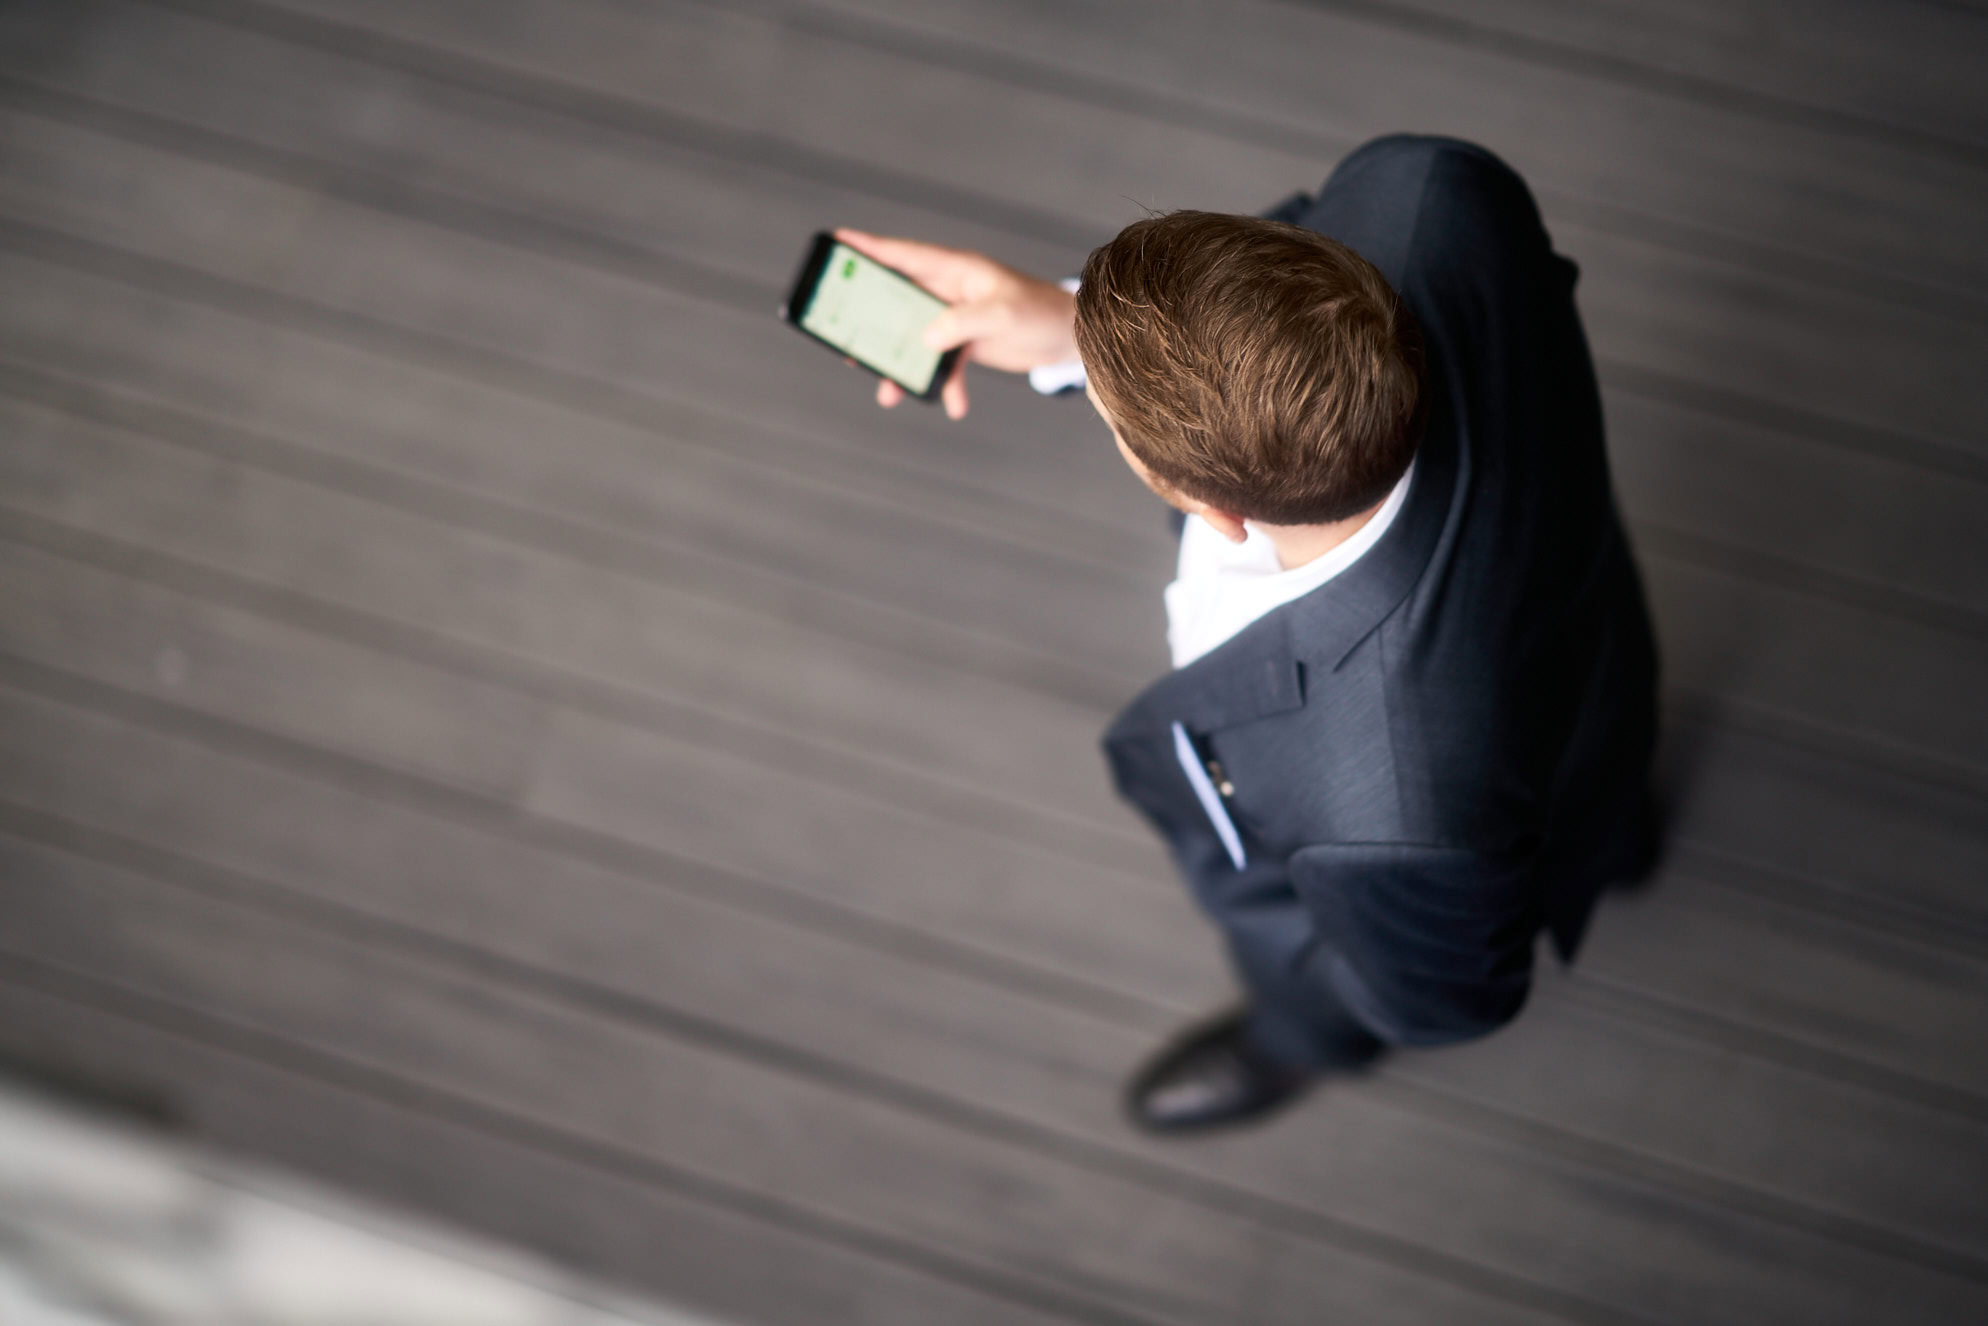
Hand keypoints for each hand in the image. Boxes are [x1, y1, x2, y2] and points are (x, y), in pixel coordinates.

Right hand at [835, 228, 1077, 419]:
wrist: (1069, 337)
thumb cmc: (1040, 311)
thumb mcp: (1002, 313)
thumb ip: (962, 322)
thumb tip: (926, 339)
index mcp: (954, 269)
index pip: (902, 255)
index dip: (867, 248)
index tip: (835, 241)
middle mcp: (949, 290)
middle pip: (897, 300)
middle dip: (870, 319)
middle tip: (839, 331)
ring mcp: (954, 317)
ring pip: (914, 339)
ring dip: (904, 367)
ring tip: (889, 392)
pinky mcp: (965, 343)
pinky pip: (943, 365)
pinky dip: (946, 386)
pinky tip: (954, 405)